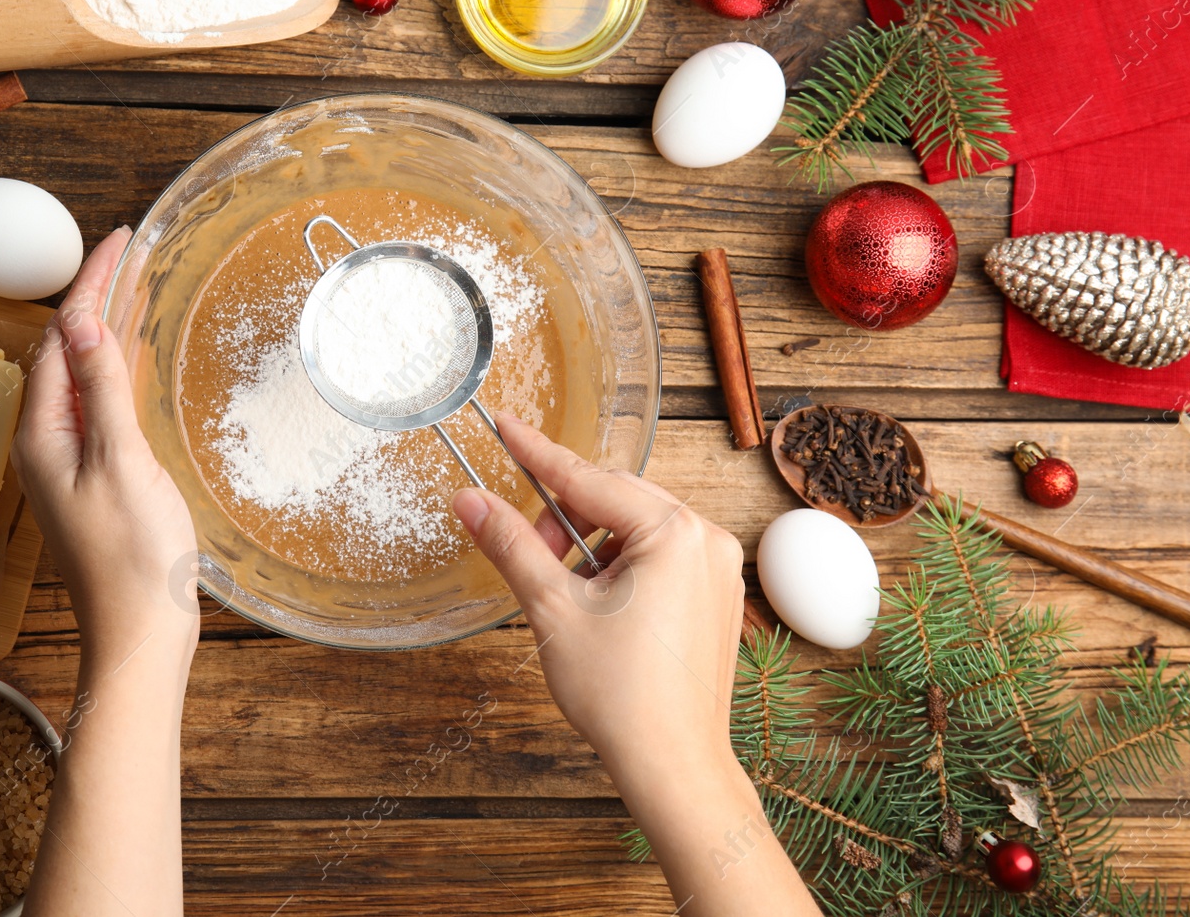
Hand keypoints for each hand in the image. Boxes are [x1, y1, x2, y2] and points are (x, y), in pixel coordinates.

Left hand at [12, 227, 198, 660]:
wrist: (140, 632)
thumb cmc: (133, 559)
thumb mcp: (121, 463)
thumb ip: (102, 390)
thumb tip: (80, 323)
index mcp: (43, 435)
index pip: (60, 337)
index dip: (90, 283)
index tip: (120, 240)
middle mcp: (47, 442)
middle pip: (63, 349)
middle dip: (94, 295)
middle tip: (130, 250)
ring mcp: (69, 460)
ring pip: (80, 373)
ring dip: (103, 326)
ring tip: (133, 285)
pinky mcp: (95, 476)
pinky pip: (96, 402)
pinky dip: (114, 366)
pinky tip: (132, 357)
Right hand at [450, 413, 744, 771]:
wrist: (672, 764)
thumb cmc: (622, 695)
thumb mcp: (552, 609)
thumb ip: (511, 544)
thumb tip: (471, 500)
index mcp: (673, 533)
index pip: (588, 478)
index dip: (537, 453)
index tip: (505, 425)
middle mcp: (707, 539)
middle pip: (615, 499)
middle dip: (564, 521)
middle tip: (531, 557)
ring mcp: (718, 569)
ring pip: (637, 528)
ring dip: (593, 548)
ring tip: (572, 600)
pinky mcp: (716, 597)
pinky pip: (661, 556)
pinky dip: (623, 568)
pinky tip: (602, 610)